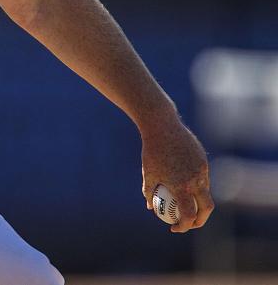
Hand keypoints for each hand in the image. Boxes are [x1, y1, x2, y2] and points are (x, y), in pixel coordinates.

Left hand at [140, 116, 213, 232]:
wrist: (163, 127)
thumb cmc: (151, 151)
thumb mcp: (148, 173)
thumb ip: (149, 191)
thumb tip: (151, 207)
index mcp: (182, 186)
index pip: (188, 215)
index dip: (184, 226)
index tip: (175, 228)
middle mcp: (196, 180)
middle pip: (206, 208)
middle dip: (201, 220)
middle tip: (190, 223)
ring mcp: (202, 170)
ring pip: (205, 192)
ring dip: (198, 201)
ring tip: (186, 203)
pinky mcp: (204, 161)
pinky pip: (203, 178)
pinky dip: (196, 185)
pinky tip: (185, 182)